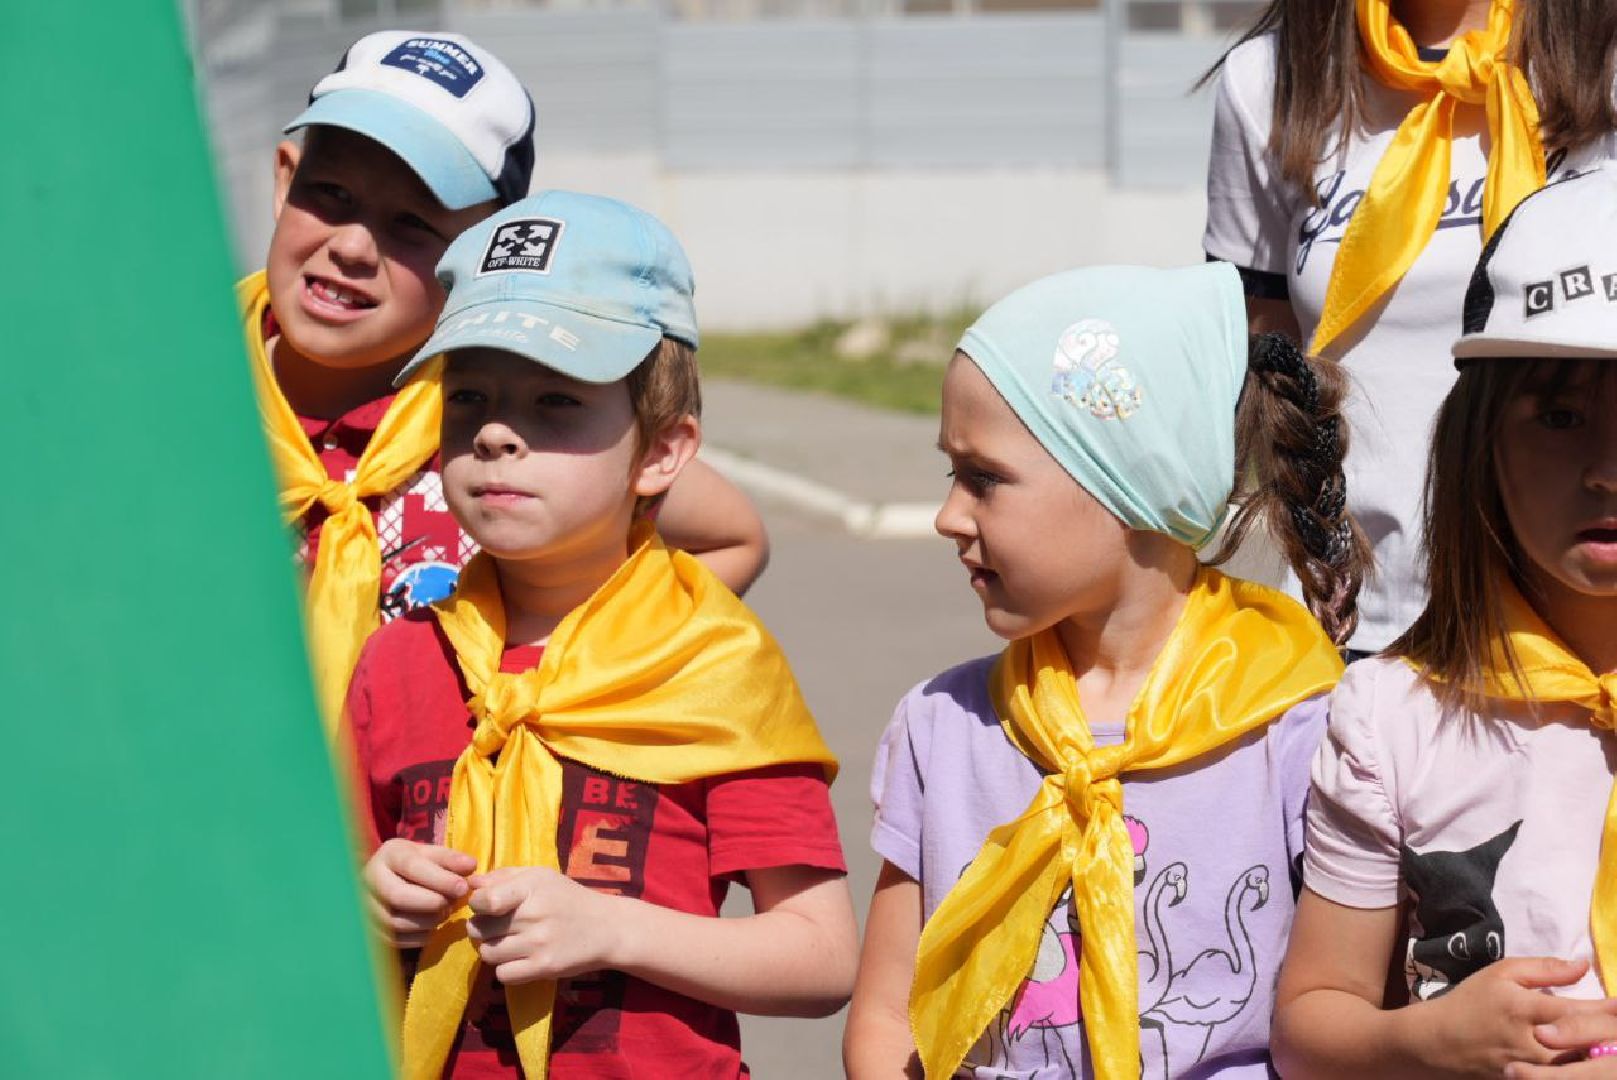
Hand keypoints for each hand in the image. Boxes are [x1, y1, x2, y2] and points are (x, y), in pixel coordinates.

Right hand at [362, 838, 476, 947]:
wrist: (385, 881)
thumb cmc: (414, 865)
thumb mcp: (430, 855)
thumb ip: (450, 859)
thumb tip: (471, 866)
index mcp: (388, 856)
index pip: (411, 866)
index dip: (439, 879)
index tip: (463, 887)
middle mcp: (370, 881)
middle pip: (398, 896)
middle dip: (432, 902)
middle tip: (453, 903)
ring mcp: (366, 908)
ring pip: (397, 922)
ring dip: (428, 921)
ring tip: (445, 912)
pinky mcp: (370, 931)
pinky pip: (396, 940)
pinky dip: (420, 936)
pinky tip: (432, 925)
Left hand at [466, 867, 622, 984]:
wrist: (606, 928)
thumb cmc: (567, 898)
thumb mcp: (540, 877)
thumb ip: (504, 877)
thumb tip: (471, 886)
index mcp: (532, 887)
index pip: (484, 900)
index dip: (477, 904)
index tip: (487, 905)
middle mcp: (534, 915)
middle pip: (479, 929)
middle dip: (483, 928)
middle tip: (498, 926)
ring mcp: (538, 944)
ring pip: (487, 953)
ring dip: (493, 949)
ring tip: (508, 942)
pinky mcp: (543, 968)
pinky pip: (503, 974)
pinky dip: (506, 969)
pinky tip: (518, 959)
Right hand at [1419, 958, 1608, 1075]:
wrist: (1437, 1043)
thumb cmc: (1470, 1002)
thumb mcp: (1500, 974)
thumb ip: (1544, 969)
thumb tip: (1584, 965)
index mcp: (1526, 1010)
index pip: (1581, 1011)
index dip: (1611, 1010)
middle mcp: (1534, 1043)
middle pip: (1587, 1044)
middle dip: (1613, 1035)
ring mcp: (1532, 1070)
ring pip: (1579, 1067)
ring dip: (1601, 1056)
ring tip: (1614, 1046)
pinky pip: (1563, 1079)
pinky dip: (1581, 1071)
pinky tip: (1593, 1064)